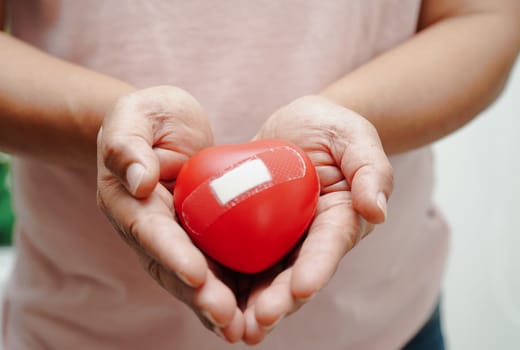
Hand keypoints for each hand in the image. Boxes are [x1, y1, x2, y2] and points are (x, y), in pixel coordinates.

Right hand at [96, 86, 243, 341]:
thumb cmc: (149, 116)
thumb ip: (129, 143)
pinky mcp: (197, 238)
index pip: (150, 231)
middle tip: (227, 316)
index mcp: (128, 201)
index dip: (171, 253)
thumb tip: (137, 180)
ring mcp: (173, 237)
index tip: (195, 273)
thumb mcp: (136, 114)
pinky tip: (249, 313)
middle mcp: (148, 228)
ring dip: (214, 304)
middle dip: (198, 294)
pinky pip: (211, 268)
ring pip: (191, 278)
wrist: (163, 127)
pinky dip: (228, 292)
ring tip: (242, 327)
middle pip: (171, 267)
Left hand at [241, 95, 393, 343]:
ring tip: (231, 327)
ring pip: (266, 276)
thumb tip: (376, 212)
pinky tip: (207, 297)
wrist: (299, 126)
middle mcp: (310, 237)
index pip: (329, 245)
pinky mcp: (252, 231)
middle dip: (278, 300)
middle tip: (258, 321)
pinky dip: (225, 280)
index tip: (301, 289)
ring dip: (250, 304)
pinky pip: (238, 257)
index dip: (316, 268)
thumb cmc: (332, 128)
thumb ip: (370, 170)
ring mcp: (281, 238)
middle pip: (295, 273)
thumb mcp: (355, 137)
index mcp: (339, 218)